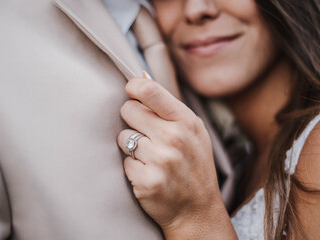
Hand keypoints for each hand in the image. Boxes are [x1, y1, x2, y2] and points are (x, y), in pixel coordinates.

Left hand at [117, 73, 228, 235]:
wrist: (197, 210)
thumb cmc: (194, 165)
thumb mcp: (193, 131)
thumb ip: (168, 107)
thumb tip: (141, 78)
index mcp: (186, 121)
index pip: (149, 90)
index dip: (133, 87)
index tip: (131, 91)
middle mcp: (173, 138)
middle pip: (128, 110)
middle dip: (132, 119)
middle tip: (146, 132)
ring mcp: (159, 161)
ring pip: (122, 137)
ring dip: (131, 146)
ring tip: (151, 157)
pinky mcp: (145, 181)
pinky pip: (123, 161)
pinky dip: (132, 167)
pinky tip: (149, 173)